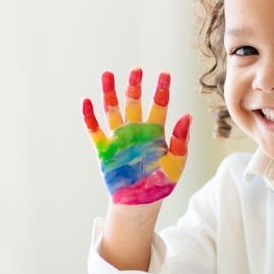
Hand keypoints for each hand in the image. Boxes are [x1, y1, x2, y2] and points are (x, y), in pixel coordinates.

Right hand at [82, 68, 191, 204]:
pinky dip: (90, 117)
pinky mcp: (105, 150)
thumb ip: (181, 140)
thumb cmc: (161, 182)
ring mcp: (119, 138)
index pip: (159, 105)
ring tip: (107, 75)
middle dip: (134, 86)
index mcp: (155, 131)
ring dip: (110, 93)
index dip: (161, 89)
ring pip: (113, 110)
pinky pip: (95, 130)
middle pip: (134, 102)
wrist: (140, 203)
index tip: (165, 74)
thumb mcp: (176, 163)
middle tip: (136, 70)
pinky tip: (86, 102)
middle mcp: (136, 130)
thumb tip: (187, 116)